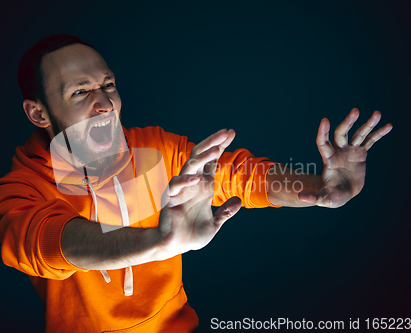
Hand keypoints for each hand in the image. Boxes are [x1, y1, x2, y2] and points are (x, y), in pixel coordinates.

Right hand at [156, 129, 241, 256]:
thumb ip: (225, 212)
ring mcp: (182, 189)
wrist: (175, 246)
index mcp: (204, 186)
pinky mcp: (171, 199)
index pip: (212, 161)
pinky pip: (176, 185)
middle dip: (212, 143)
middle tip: (225, 132)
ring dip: (202, 157)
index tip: (231, 133)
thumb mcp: (215, 224)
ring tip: (216, 150)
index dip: (220, 146)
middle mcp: (193, 184)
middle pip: (201, 156)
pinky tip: (198, 178)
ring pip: (190, 167)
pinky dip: (186, 181)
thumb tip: (239, 200)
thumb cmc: (193, 234)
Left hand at [298, 108, 392, 207]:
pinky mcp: (360, 153)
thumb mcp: (324, 198)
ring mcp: (349, 151)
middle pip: (341, 134)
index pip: (323, 143)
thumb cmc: (331, 196)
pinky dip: (378, 134)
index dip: (323, 132)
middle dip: (347, 123)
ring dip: (367, 124)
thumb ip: (314, 197)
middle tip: (355, 111)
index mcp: (328, 160)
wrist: (342, 194)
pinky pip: (370, 141)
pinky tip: (388, 126)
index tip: (325, 121)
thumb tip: (301, 197)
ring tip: (377, 113)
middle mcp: (338, 151)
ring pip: (358, 134)